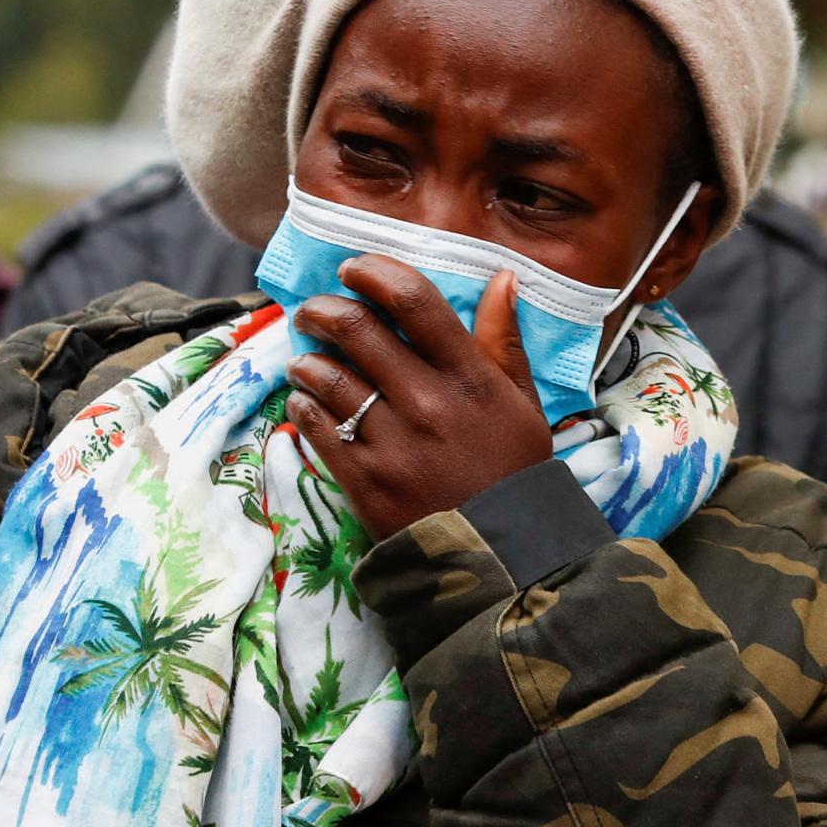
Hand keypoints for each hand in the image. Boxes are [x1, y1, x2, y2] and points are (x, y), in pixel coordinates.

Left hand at [285, 256, 555, 543]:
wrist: (500, 557)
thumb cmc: (514, 473)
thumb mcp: (523, 404)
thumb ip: (505, 341)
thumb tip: (501, 276)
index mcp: (471, 377)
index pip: (414, 300)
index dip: (374, 272)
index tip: (354, 269)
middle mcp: (428, 402)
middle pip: (356, 328)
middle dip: (323, 308)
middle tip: (315, 311)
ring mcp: (392, 442)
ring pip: (326, 375)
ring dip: (307, 358)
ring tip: (307, 359)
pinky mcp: (363, 480)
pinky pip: (314, 425)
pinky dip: (303, 402)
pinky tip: (307, 399)